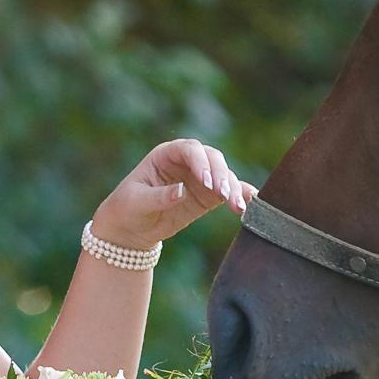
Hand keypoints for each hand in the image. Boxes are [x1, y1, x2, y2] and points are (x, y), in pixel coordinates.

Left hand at [89, 137, 254, 253]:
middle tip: (224, 196)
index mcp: (165, 155)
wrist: (130, 228)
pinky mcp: (208, 196)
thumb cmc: (127, 209)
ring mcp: (199, 178)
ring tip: (237, 207)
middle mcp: (186, 162)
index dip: (200, 162)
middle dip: (220, 175)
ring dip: (233, 189)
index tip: (206, 181)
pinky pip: (229, 192)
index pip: (189, 150)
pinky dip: (241, 196)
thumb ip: (159, 197)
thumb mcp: (137, 202)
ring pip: (224, 175)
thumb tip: (181, 191)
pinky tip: (251, 204)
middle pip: (212, 159)